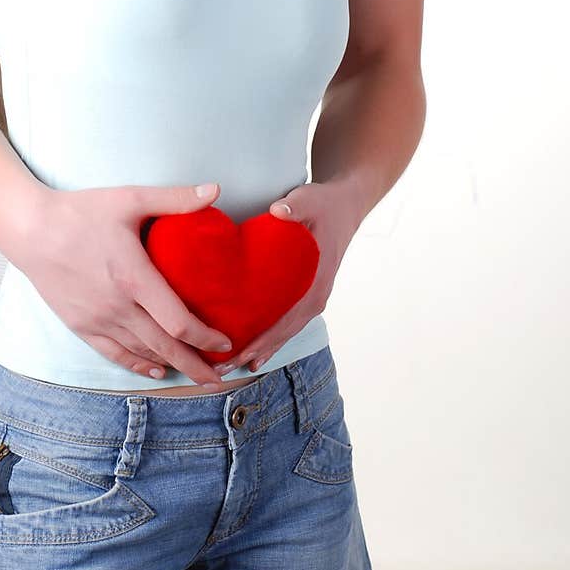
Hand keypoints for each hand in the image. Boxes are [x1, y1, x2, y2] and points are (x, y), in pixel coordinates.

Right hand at [10, 182, 231, 387]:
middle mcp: (118, 307)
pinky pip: (115, 354)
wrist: (30, 229)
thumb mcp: (129, 199)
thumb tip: (215, 189)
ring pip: (142, 354)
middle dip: (197, 366)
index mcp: (134, 278)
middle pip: (166, 347)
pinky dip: (139, 365)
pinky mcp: (81, 325)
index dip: (205, 337)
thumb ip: (174, 198)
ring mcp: (98, 320)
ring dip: (172, 367)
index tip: (225, 343)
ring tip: (197, 376)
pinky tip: (156, 370)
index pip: (179, 321)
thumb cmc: (80, 212)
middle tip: (221, 379)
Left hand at [213, 182, 359, 374]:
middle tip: (223, 370)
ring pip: (283, 332)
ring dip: (258, 350)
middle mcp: (315, 297)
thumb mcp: (310, 199)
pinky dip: (267, 337)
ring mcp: (311, 298)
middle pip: (283, 333)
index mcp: (316, 281)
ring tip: (228, 368)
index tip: (242, 353)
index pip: (288, 317)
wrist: (346, 205)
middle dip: (254, 352)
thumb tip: (278, 213)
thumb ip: (295, 206)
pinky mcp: (304, 295)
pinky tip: (248, 351)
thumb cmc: (325, 204)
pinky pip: (285, 322)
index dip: (265, 337)